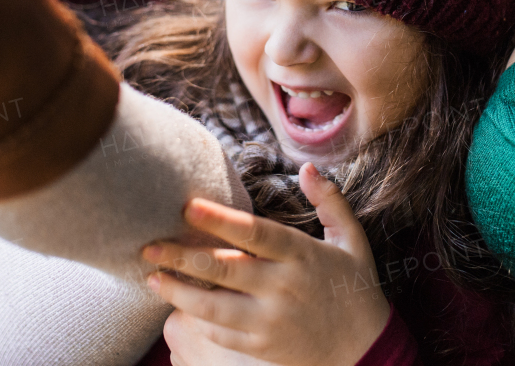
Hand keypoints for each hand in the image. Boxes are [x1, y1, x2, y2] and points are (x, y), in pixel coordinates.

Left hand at [143, 163, 390, 365]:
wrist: (365, 350)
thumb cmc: (355, 287)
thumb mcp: (352, 240)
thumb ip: (330, 201)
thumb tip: (308, 168)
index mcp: (303, 256)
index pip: (256, 234)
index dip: (221, 219)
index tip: (187, 206)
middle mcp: (284, 288)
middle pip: (224, 269)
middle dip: (182, 256)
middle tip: (148, 243)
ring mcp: (271, 321)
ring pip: (214, 306)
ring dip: (178, 291)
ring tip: (150, 277)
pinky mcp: (262, 346)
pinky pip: (221, 332)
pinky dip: (196, 319)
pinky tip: (177, 305)